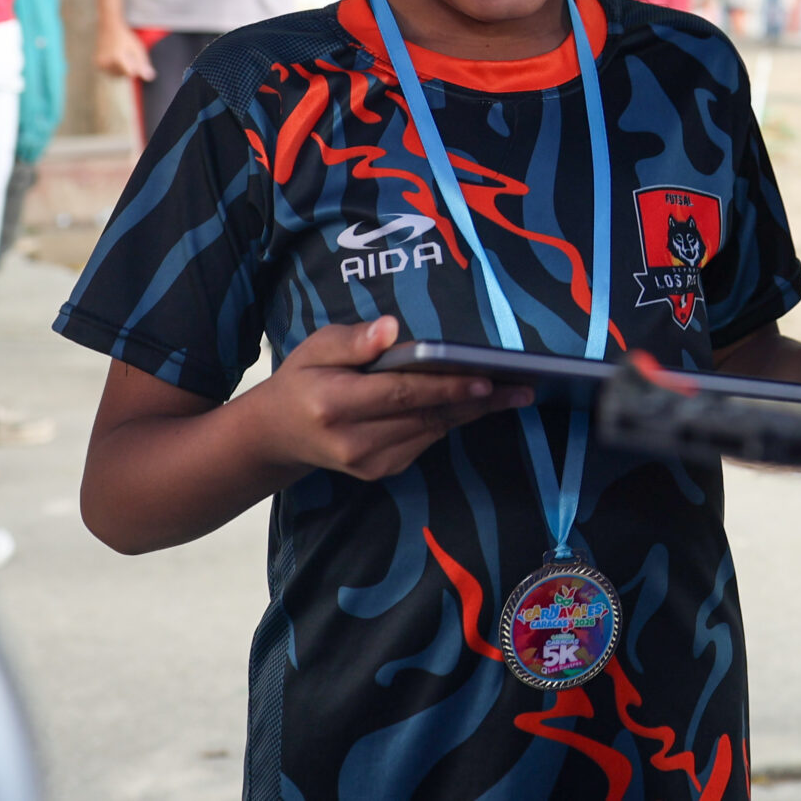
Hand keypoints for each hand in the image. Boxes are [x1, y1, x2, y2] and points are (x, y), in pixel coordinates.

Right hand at [96, 23, 153, 82]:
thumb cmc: (126, 38)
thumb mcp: (138, 49)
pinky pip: (110, 73)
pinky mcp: (97, 64)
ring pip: (117, 76)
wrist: (109, 28)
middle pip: (123, 75)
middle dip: (128, 68)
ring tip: (121, 56)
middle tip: (126, 54)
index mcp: (117, 57)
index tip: (134, 59)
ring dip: (121, 69)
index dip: (135, 68)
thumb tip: (150, 78)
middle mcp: (106, 62)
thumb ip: (143, 64)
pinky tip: (115, 58)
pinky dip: (114, 68)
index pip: (130, 73)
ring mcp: (100, 64)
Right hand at [243, 317, 532, 482]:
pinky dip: (452, 420)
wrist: (278, 435)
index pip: (402, 394)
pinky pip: (426, 440)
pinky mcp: (380, 471)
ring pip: (433, 430)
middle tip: (522, 385)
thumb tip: (392, 330)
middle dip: (478, 398)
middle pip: (427, 415)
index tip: (487, 377)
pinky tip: (478, 402)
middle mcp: (353, 440)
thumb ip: (354, 340)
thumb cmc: (303, 380)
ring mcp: (368, 462)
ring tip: (514, 391)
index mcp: (335, 404)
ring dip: (474, 410)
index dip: (447, 386)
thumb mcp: (315, 347)